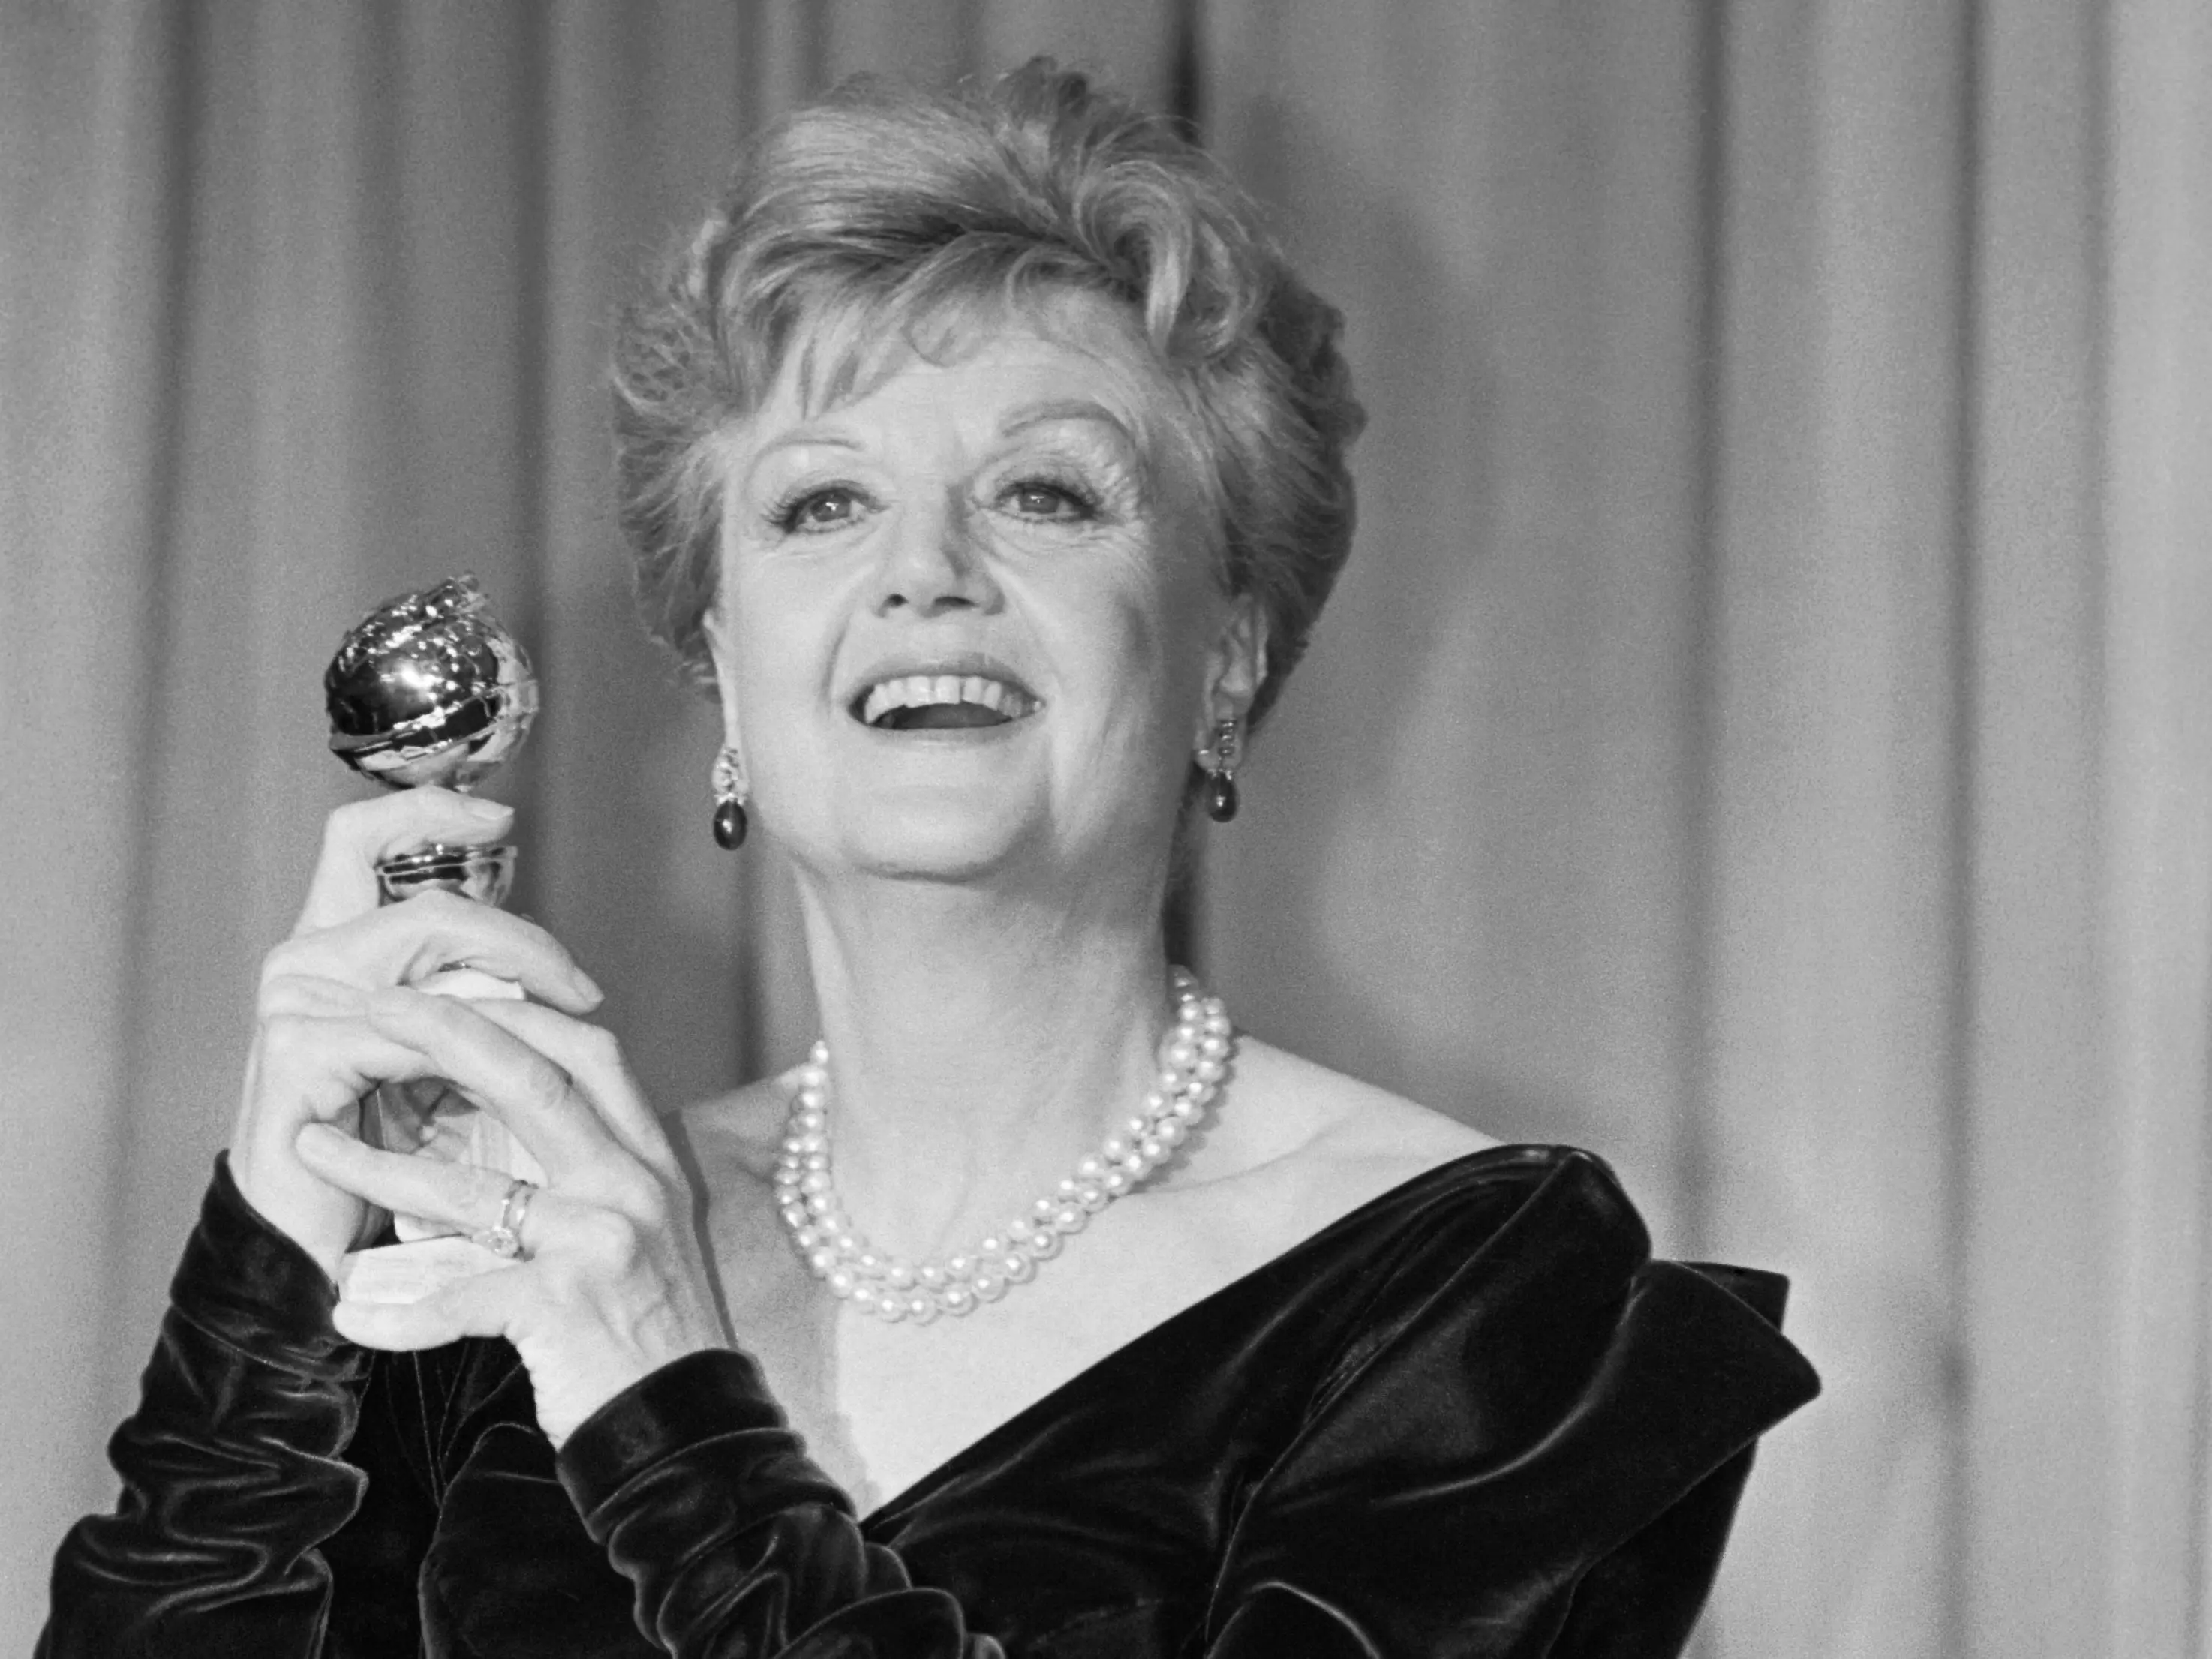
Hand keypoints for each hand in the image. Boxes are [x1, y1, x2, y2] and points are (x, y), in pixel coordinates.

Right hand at [230, 790, 602, 1276]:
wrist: (315, 1249)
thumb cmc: (386, 1156)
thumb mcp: (437, 1060)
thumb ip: (469, 998)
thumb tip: (546, 969)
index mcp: (331, 947)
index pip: (358, 838)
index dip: (425, 810)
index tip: (500, 814)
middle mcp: (302, 959)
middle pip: (430, 906)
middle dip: (521, 942)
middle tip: (581, 990)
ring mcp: (293, 1000)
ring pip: (430, 954)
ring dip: (515, 984)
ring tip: (567, 1021)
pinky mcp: (299, 1050)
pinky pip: (417, 1028)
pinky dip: (477, 1047)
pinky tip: (514, 1077)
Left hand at [296, 990, 728, 1446]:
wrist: (684, 1430)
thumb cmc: (648, 1331)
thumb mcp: (639, 1230)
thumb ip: (588, 1170)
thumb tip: (507, 1114)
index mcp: (648, 1159)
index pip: (587, 1051)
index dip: (514, 1009)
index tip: (442, 987)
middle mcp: (631, 1185)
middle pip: (536, 1079)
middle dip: (447, 1034)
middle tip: (372, 1011)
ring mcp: (602, 1242)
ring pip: (475, 1186)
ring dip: (377, 1168)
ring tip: (310, 1146)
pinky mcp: (566, 1309)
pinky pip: (461, 1299)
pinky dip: (399, 1314)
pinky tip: (351, 1319)